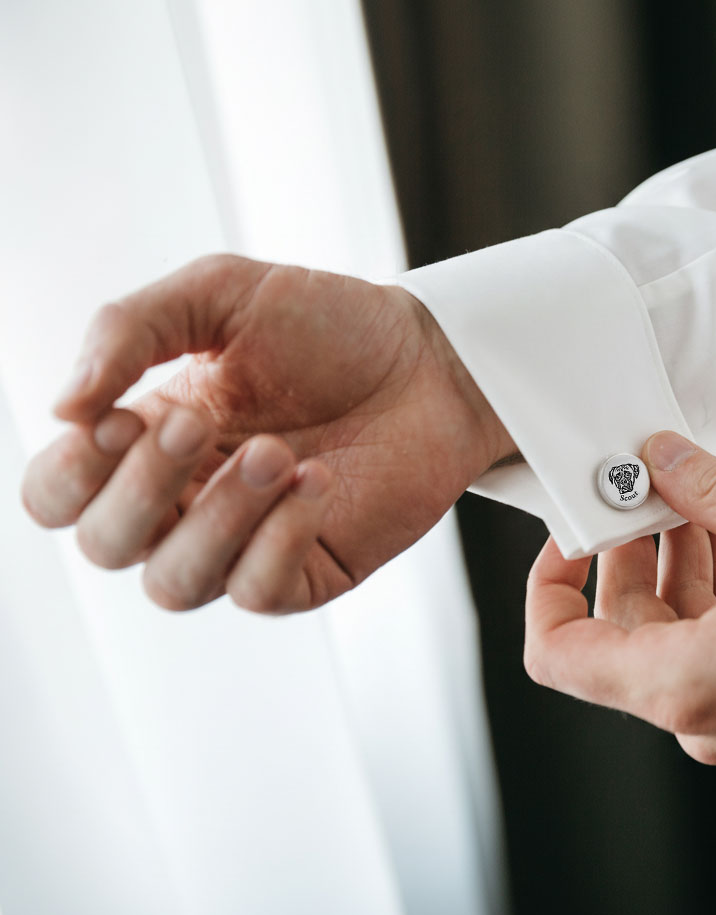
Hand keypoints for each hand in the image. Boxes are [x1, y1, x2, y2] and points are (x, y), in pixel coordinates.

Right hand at [21, 255, 512, 612]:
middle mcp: (186, 502)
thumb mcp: (220, 295)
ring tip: (276, 452)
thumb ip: (130, 330)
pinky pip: (258, 592)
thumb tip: (61, 409)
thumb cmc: (328, 327)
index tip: (123, 417)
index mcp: (149, 440)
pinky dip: (279, 540)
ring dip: (216, 518)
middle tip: (201, 421)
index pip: (59, 495)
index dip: (70, 474)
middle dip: (143, 487)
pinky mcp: (309, 571)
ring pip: (175, 584)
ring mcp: (247, 543)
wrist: (431, 359)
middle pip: (107, 546)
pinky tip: (318, 481)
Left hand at [524, 431, 715, 763]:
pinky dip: (707, 585)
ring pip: (664, 629)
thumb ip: (712, 488)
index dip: (546, 589)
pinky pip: (705, 639)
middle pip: (616, 627)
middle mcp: (696, 712)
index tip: (570, 536)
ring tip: (694, 496)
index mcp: (687, 683)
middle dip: (625, 550)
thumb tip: (660, 458)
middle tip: (642, 489)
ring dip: (671, 560)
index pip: (558, 655)